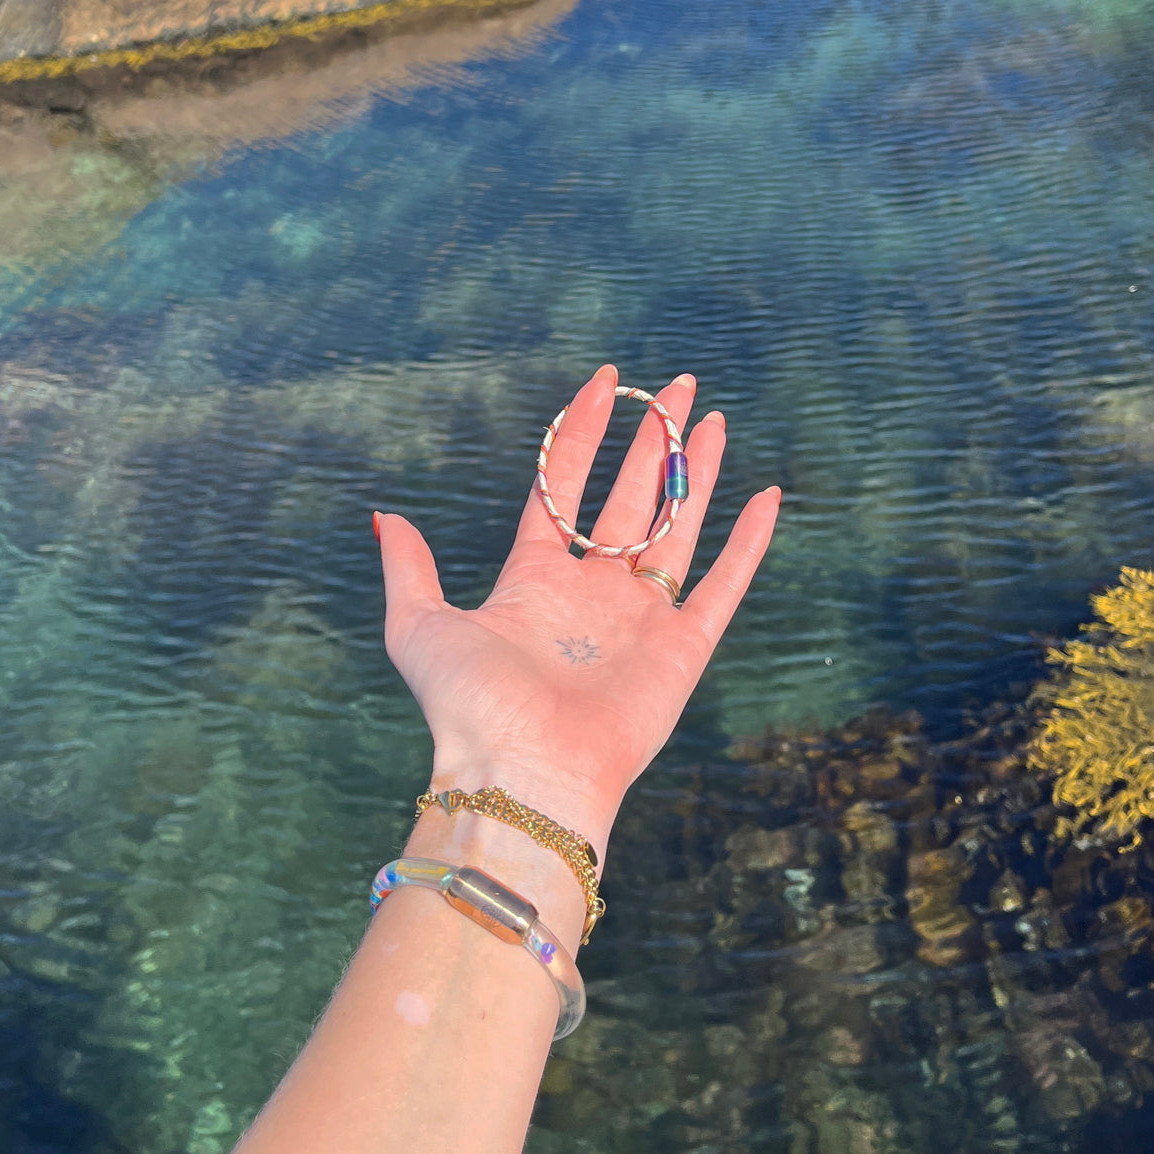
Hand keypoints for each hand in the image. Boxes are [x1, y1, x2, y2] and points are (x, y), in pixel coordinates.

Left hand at [376, 364, 779, 855]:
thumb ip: (410, 567)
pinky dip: (748, 544)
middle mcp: (591, 591)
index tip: (603, 381)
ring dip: (696, 473)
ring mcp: (640, 618)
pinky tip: (767, 497)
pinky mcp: (682, 649)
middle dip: (652, 439)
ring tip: (710, 419)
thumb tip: (386, 515)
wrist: (523, 772)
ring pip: (678, 527)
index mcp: (535, 577)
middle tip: (675, 386)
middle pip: (629, 497)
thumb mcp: (419, 625)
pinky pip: (723, 585)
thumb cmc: (469, 704)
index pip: (563, 486)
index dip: (582, 431)